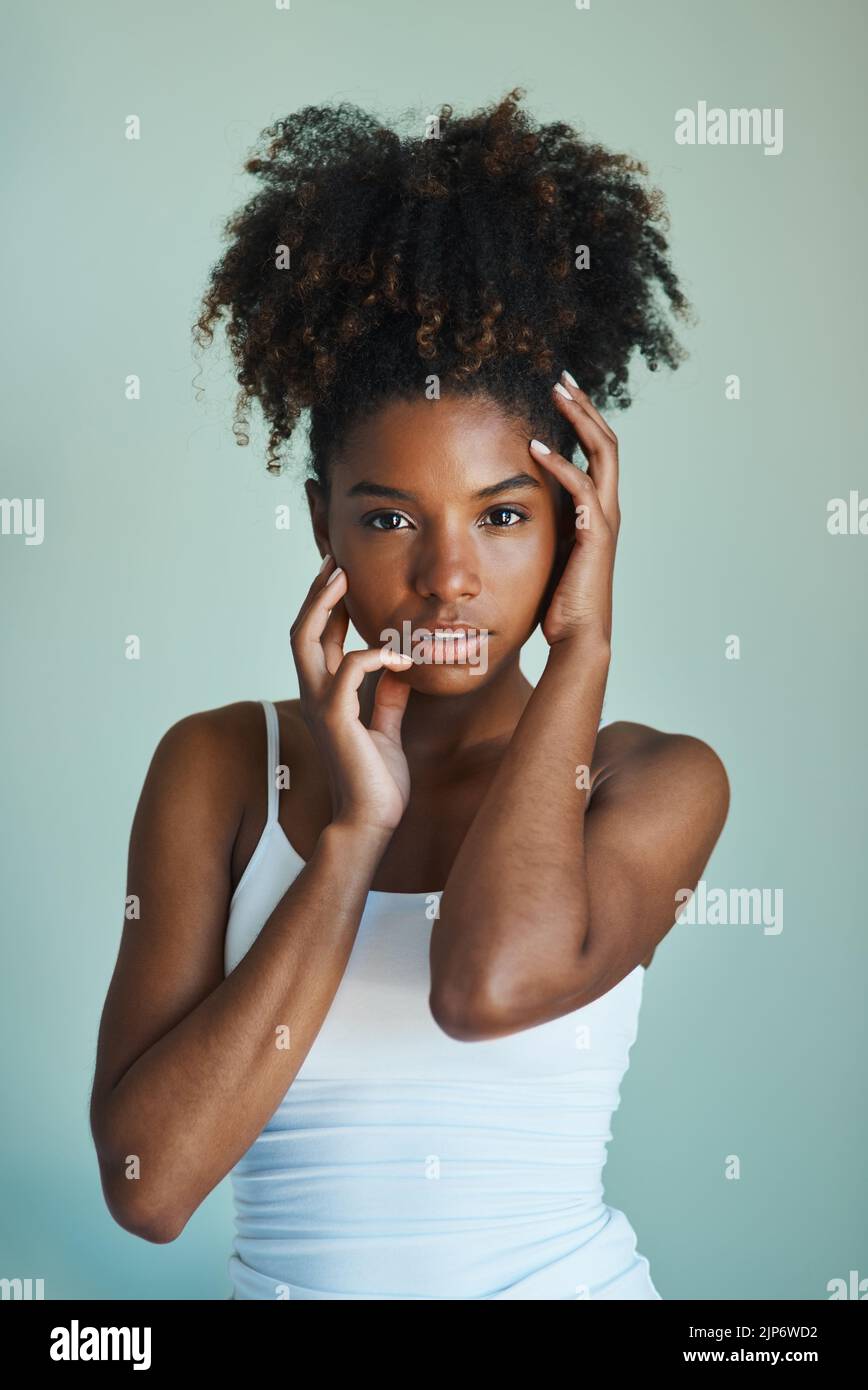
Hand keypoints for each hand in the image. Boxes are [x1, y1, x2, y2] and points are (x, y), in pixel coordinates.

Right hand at [289, 555, 413, 833]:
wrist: (371, 820)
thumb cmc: (378, 781)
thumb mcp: (386, 728)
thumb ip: (387, 698)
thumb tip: (397, 669)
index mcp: (328, 695)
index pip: (321, 639)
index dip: (329, 604)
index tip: (344, 573)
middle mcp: (316, 694)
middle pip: (303, 628)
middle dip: (317, 591)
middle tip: (336, 560)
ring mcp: (321, 705)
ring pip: (307, 638)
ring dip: (325, 603)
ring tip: (343, 576)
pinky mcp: (337, 718)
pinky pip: (349, 669)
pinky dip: (375, 656)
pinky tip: (401, 657)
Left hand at [529, 373, 620, 647]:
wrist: (577, 638)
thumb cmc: (559, 602)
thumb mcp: (548, 551)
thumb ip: (541, 525)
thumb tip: (510, 507)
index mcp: (598, 511)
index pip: (598, 452)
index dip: (583, 420)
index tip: (560, 393)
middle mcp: (608, 509)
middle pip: (606, 441)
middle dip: (584, 406)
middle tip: (560, 377)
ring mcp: (605, 520)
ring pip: (603, 454)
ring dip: (580, 420)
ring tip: (556, 393)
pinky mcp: (595, 535)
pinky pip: (581, 488)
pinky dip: (561, 464)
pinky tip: (536, 448)